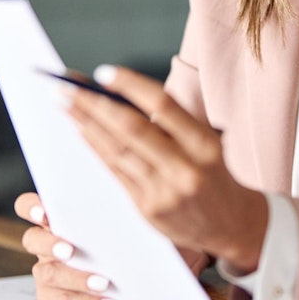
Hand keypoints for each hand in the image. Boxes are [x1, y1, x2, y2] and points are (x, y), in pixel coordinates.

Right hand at [14, 192, 118, 299]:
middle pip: (32, 240)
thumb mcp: (118, 234)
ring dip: (77, 277)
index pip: (29, 207)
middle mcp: (46, 246)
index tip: (44, 213)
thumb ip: (113, 222)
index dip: (31, 208)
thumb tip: (135, 210)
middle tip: (70, 252)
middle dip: (50, 244)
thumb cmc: (121, 252)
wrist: (124, 293)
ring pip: (48, 273)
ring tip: (104, 283)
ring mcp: (46, 273)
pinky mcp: (52, 299)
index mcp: (58, 223)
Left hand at [64, 65, 268, 272]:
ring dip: (86, 124)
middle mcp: (187, 168)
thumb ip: (172, 124)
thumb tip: (119, 95)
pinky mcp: (149, 208)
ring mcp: (166, 191)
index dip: (130, 86)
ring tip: (65, 103)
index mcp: (205, 144)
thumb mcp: (207, 146)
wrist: (233, 226)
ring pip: (118, 150)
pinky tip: (81, 131)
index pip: (163, 105)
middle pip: (132, 128)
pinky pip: (116, 172)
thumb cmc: (214, 176)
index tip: (102, 72)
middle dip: (94, 103)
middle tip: (66, 85)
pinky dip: (96, 149)